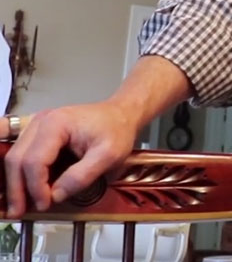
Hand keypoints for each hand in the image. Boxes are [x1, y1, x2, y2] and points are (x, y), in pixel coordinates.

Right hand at [3, 101, 137, 216]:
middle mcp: (41, 122)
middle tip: (20, 211)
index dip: (36, 187)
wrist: (121, 115)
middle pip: (17, 159)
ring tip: (19, 206)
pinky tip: (24, 189)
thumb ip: (82, 176)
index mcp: (56, 124)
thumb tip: (56, 195)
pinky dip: (21, 173)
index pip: (35, 160)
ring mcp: (37, 126)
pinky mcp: (38, 133)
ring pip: (14, 158)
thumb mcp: (110, 155)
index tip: (45, 204)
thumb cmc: (117, 130)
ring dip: (15, 183)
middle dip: (17, 189)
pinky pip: (22, 154)